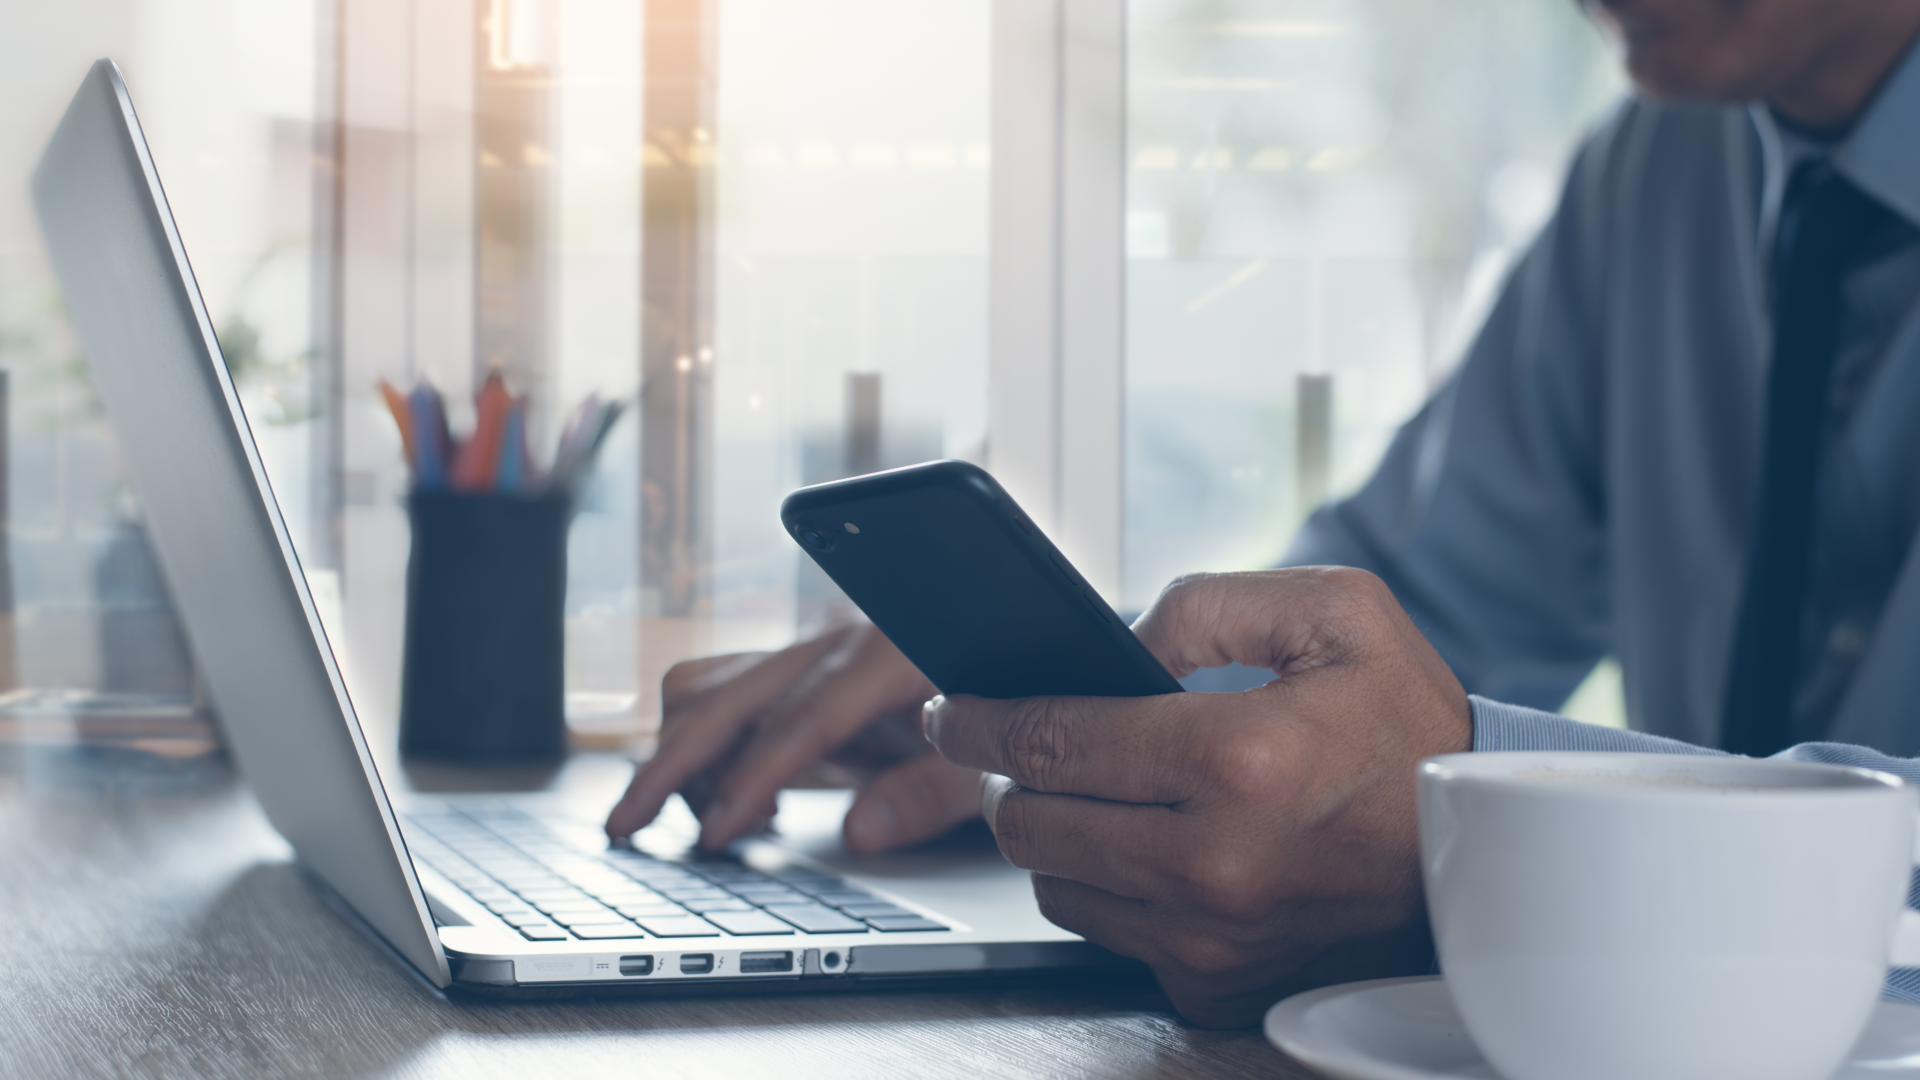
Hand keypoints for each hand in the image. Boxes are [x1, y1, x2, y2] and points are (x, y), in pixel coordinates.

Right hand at [604, 621, 983, 853]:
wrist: (1029, 646)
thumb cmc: (1021, 700)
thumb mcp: (996, 757)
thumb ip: (932, 793)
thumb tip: (856, 833)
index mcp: (887, 655)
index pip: (800, 720)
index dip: (751, 776)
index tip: (714, 831)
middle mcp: (837, 644)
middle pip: (725, 694)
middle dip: (668, 765)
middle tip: (624, 828)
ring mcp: (814, 655)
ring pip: (712, 686)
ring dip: (684, 752)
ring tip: (706, 828)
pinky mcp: (805, 675)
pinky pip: (731, 698)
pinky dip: (713, 749)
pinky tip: (748, 808)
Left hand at [925, 568, 1470, 1027]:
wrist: (1482, 852)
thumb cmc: (1410, 727)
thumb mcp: (1336, 613)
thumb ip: (1208, 603)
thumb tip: (1111, 642)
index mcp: (1236, 758)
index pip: (1049, 741)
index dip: (978, 721)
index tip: (955, 711)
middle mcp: (1214, 861)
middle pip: (1030, 824)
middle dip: (1006, 777)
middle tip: (1021, 747)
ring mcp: (1213, 937)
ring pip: (1055, 886)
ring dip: (1055, 835)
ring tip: (1093, 792)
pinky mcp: (1218, 985)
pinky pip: (1111, 936)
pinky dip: (1110, 891)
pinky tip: (1148, 848)